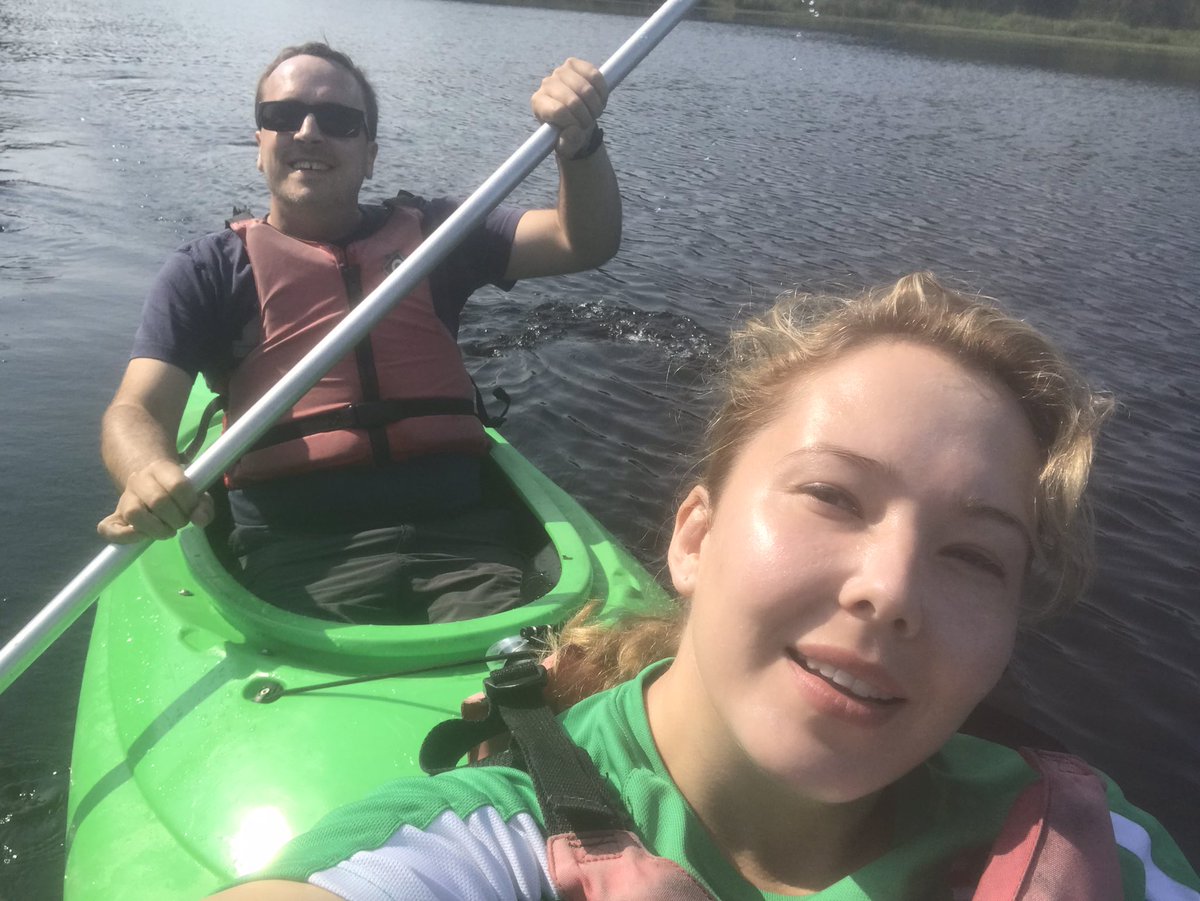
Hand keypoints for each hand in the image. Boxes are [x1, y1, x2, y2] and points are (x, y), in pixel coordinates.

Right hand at [97, 459, 213, 542]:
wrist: (149, 480)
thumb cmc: (177, 491)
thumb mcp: (195, 493)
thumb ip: (204, 506)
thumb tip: (200, 519)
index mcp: (161, 469)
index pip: (177, 485)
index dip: (189, 503)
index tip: (193, 509)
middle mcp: (139, 480)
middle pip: (158, 500)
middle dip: (176, 518)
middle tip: (181, 522)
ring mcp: (124, 498)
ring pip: (134, 513)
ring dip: (155, 529)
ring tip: (166, 530)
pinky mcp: (114, 517)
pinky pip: (109, 529)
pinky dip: (125, 537)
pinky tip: (143, 537)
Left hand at [531, 58, 607, 158]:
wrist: (578, 119)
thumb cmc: (569, 134)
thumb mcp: (567, 146)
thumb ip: (568, 143)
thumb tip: (574, 131)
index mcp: (539, 104)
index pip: (558, 111)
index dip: (574, 122)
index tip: (579, 130)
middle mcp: (546, 84)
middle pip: (573, 101)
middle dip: (587, 117)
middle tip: (589, 123)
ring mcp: (560, 72)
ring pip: (586, 89)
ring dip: (596, 106)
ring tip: (594, 113)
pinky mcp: (575, 64)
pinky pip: (595, 76)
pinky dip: (602, 92)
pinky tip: (600, 100)